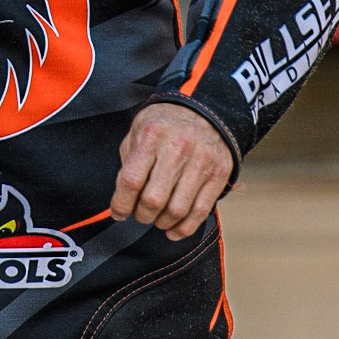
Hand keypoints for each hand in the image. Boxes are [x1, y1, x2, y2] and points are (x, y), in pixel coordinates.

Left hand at [109, 102, 234, 240]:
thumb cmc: (164, 125)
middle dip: (142, 215)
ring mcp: (201, 161)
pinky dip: (185, 228)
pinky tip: (174, 230)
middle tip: (140, 214)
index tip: (118, 213)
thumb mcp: (139, 131)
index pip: (131, 180)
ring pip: (177, 210)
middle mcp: (178, 147)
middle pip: (154, 199)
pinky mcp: (219, 173)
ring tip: (157, 220)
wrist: (205, 109)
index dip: (121, 204)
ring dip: (162, 223)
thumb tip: (122, 199)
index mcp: (152, 135)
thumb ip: (129, 163)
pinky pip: (201, 211)